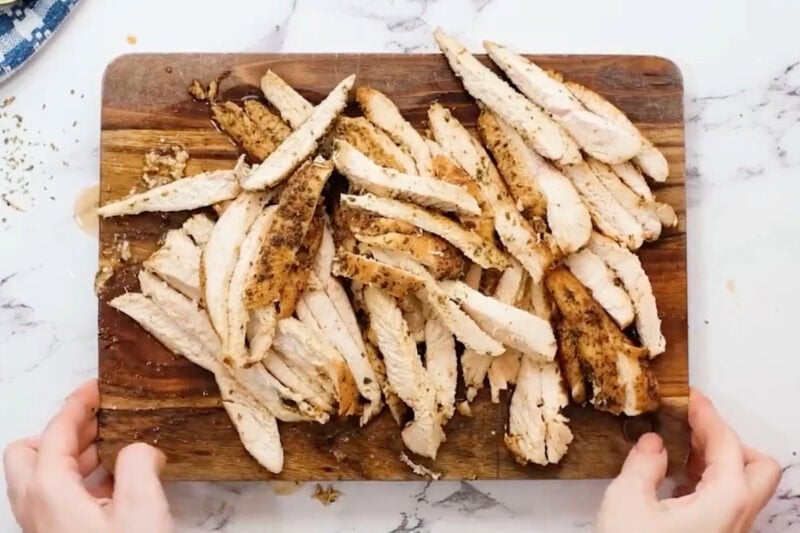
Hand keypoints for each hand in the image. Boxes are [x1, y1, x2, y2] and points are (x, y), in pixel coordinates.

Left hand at [4, 379, 174, 532]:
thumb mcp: (142, 507)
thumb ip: (139, 464)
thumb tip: (141, 449)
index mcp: (49, 489)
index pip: (57, 430)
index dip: (79, 403)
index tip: (97, 387)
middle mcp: (35, 506)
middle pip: (30, 451)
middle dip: (65, 430)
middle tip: (100, 420)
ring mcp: (41, 524)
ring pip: (42, 475)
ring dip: (73, 455)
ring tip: (114, 447)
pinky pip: (55, 497)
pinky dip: (77, 479)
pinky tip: (114, 482)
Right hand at [596, 389, 780, 532]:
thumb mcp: (626, 502)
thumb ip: (642, 465)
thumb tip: (652, 444)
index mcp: (723, 502)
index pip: (727, 444)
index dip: (708, 414)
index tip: (691, 397)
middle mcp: (736, 520)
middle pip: (757, 468)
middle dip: (730, 440)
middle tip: (694, 425)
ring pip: (743, 488)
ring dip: (718, 460)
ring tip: (680, 446)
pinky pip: (725, 504)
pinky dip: (707, 481)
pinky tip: (675, 479)